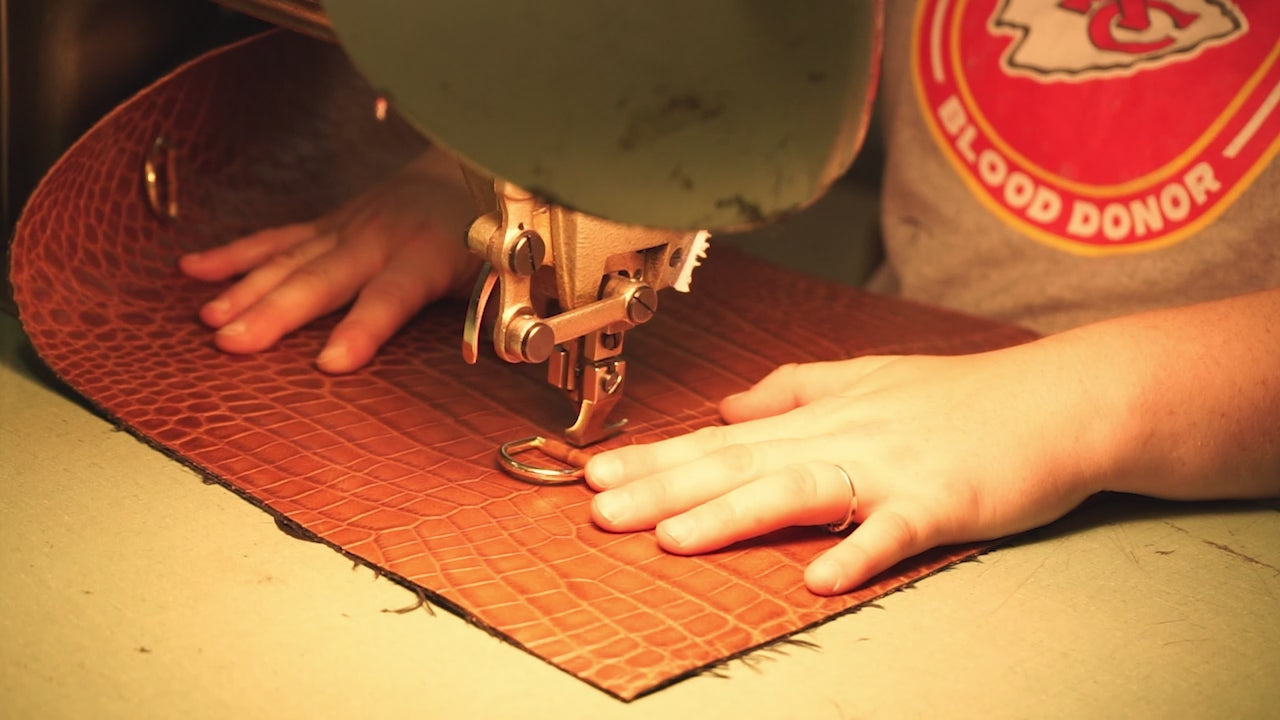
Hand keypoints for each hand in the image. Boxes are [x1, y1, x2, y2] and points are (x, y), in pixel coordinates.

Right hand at [179, 146, 482, 372]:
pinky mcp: (328, 224)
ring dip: (246, 289)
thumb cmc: (485, 229)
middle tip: (233, 342)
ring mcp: (347, 228)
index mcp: (425, 256)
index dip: (361, 330)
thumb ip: (496, 310)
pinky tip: (196, 271)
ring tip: (210, 319)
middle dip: (275, 312)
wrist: (471, 163)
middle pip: (321, 280)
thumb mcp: (503, 273)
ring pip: (289, 260)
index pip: (390, 297)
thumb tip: (507, 352)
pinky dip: (234, 254)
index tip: (331, 363)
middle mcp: (379, 239)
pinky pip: (276, 239)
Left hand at [585, 345, 1112, 594]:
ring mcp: (891, 470)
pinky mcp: (943, 503)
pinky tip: (818, 577)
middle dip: (665, 488)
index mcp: (822, 416)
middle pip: (741, 464)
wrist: (1058, 399)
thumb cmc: (963, 395)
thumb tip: (730, 406)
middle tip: (599, 511)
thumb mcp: (868, 377)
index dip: (657, 456)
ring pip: (798, 490)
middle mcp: (844, 438)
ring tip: (672, 538)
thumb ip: (794, 389)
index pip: (723, 439)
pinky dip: (857, 551)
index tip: (595, 473)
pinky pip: (894, 531)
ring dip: (732, 515)